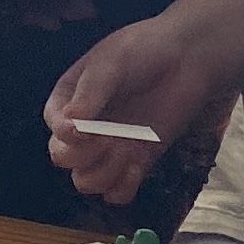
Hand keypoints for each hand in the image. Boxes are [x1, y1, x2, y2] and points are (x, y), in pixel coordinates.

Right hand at [44, 16, 232, 203]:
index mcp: (70, 100)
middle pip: (63, 159)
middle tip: (108, 139)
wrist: (189, 58)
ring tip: (125, 152)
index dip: (65, 136)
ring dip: (102, 174)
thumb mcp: (110, 64)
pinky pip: (118, 192)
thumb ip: (89, 95)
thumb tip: (68, 125)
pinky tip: (137, 166)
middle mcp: (85, 128)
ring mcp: (111, 146)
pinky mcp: (137, 161)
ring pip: (87, 182)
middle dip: (82, 156)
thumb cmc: (144, 50)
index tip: (87, 131)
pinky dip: (123, 187)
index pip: (53, 128)